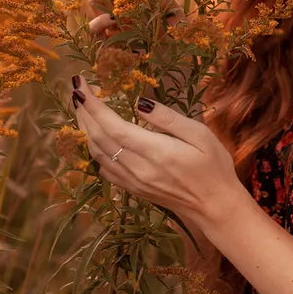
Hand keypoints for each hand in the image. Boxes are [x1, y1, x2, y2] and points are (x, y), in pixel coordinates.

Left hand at [70, 75, 245, 231]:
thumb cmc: (214, 167)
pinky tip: (96, 137)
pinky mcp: (133, 189)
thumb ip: (167, 118)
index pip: (112, 126)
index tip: (81, 86)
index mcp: (154, 151)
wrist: (215, 207)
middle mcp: (138, 168)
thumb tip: (139, 102)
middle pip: (98, 138)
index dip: (93, 105)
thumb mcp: (200, 135)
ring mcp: (133, 181)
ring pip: (97, 153)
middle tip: (77, 90)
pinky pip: (104, 167)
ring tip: (82, 108)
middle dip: (84, 112)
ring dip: (85, 129)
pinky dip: (94, 149)